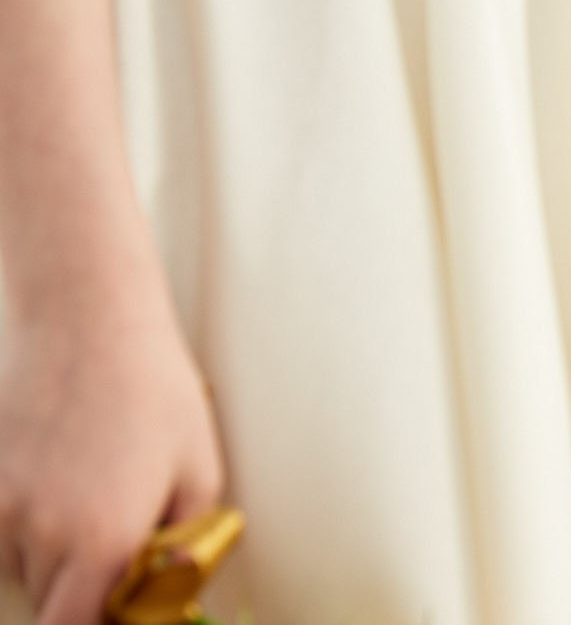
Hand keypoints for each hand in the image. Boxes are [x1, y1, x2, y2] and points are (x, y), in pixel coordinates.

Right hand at [0, 298, 223, 624]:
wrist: (88, 324)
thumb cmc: (154, 392)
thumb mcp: (199, 471)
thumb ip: (181, 549)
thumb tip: (167, 591)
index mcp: (104, 541)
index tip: (118, 609)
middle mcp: (41, 534)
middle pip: (52, 603)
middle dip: (83, 588)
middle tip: (117, 538)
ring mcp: (0, 509)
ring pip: (20, 569)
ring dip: (50, 556)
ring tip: (87, 492)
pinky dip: (19, 527)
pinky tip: (53, 482)